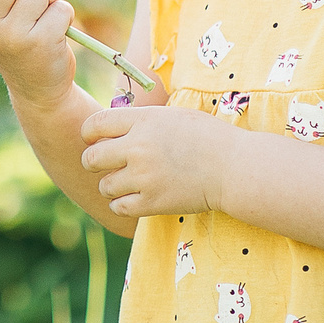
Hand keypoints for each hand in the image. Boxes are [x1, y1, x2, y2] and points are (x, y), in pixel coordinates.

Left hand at [80, 103, 224, 219]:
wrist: (234, 167)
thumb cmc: (207, 138)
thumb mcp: (171, 116)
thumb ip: (140, 120)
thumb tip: (110, 129)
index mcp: (143, 121)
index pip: (95, 124)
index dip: (89, 134)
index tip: (95, 140)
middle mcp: (138, 147)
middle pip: (92, 158)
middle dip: (93, 162)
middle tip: (103, 165)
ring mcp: (144, 176)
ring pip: (104, 185)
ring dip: (111, 185)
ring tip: (127, 182)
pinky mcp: (152, 202)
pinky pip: (118, 206)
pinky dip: (122, 204)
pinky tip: (134, 198)